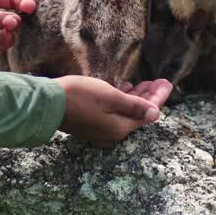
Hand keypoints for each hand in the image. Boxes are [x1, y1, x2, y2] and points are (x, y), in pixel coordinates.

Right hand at [54, 76, 172, 146]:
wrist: (48, 103)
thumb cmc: (80, 96)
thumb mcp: (110, 96)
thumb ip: (134, 106)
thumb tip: (155, 114)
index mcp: (120, 128)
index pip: (147, 113)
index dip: (158, 97)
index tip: (167, 83)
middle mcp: (112, 133)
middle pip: (137, 114)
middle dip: (149, 97)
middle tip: (160, 81)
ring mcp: (100, 131)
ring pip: (125, 113)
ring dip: (135, 98)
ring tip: (144, 83)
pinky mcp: (90, 124)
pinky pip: (113, 113)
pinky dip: (121, 102)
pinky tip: (122, 89)